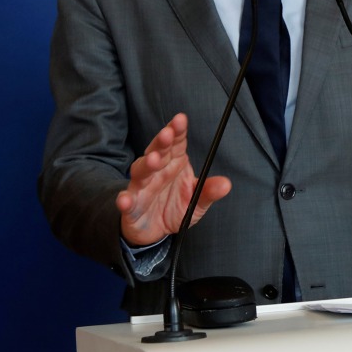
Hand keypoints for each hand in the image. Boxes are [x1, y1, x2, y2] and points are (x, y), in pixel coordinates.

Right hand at [115, 113, 231, 245]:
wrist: (154, 231)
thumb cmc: (175, 209)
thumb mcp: (196, 202)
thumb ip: (208, 192)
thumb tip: (226, 184)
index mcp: (173, 164)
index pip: (176, 143)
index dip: (177, 131)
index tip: (181, 119)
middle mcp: (156, 171)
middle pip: (157, 152)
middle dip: (161, 142)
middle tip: (168, 133)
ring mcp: (141, 187)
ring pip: (141, 172)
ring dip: (146, 165)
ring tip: (153, 160)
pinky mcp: (131, 206)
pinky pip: (127, 201)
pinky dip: (124, 200)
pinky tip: (125, 200)